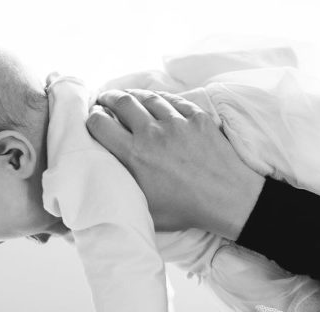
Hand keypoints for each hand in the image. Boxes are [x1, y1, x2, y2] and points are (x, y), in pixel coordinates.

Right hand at [86, 89, 264, 239]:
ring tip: (126, 96)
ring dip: (132, 94)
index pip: (100, 123)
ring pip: (147, 97)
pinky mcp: (197, 118)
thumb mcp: (144, 208)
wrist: (228, 198)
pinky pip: (173, 100)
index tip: (92, 119)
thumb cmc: (186, 210)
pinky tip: (154, 100)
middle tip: (104, 99)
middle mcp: (152, 133)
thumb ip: (122, 192)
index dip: (91, 118)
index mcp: (134, 155)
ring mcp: (176, 122)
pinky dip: (159, 98)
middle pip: (121, 102)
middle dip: (108, 97)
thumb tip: (103, 188)